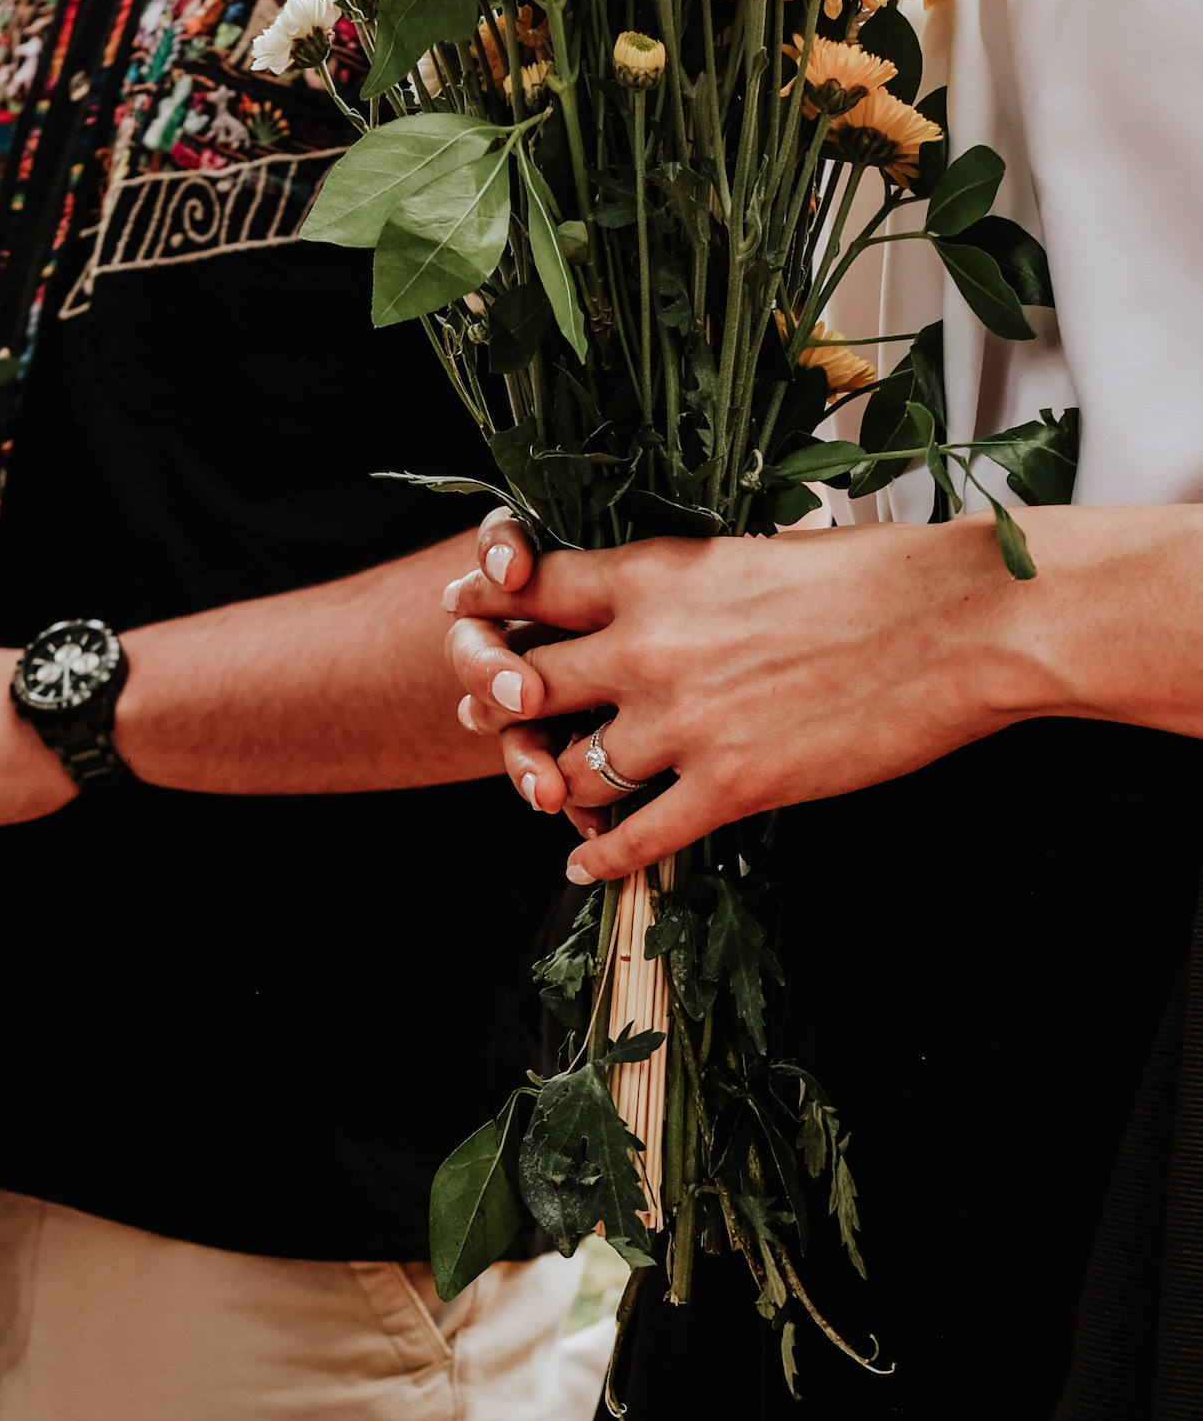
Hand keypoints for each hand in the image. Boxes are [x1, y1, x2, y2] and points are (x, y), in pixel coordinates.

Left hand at [443, 505, 1052, 882]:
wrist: (959, 622)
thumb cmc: (875, 577)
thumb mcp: (752, 553)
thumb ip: (685, 581)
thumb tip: (652, 596)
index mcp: (656, 574)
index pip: (533, 586)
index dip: (486, 605)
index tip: (461, 616)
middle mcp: (650, 647)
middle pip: (526, 683)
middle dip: (498, 701)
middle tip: (486, 714)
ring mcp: (684, 723)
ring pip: (571, 770)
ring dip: (557, 786)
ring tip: (554, 794)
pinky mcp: (730, 787)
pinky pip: (635, 839)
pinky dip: (601, 859)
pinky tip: (587, 867)